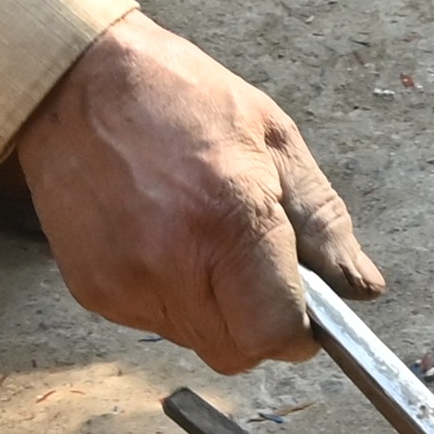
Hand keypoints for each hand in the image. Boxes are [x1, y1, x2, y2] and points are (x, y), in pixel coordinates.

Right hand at [9, 9, 376, 371]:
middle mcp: (171, 263)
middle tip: (251, 262)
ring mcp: (125, 283)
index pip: (275, 335)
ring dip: (213, 308)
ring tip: (199, 235)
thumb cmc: (178, 97)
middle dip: (257, 322)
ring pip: (196, 340)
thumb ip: (324, 223)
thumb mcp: (275, 139)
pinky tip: (161, 237)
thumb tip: (360, 289)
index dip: (298, 329)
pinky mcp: (92, 291)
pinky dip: (170, 295)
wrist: (73, 82)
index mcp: (228, 219)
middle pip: (236, 351)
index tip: (302, 306)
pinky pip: (153, 321)